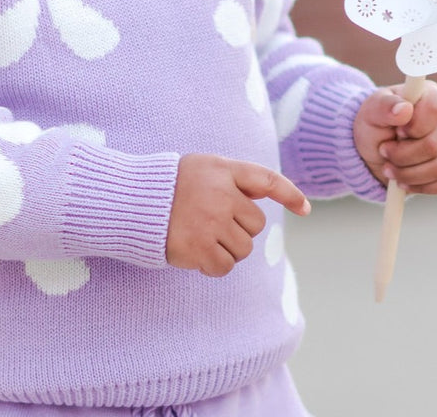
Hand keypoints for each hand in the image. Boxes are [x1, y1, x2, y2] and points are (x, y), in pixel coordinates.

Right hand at [165, 154, 309, 276]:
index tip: (305, 209)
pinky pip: (224, 267)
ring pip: (243, 249)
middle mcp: (220, 194)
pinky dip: (213, 265)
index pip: (266, 179)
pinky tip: (196, 252)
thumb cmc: (169, 185)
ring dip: (226, 248)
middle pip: (255, 224)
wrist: (131, 201)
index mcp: (221, 170)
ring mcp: (210, 222)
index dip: (289, 194)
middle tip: (211, 222)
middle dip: (239, 228)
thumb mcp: (201, 168)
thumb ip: (233, 179)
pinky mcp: (198, 248)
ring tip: (201, 235)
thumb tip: (268, 193)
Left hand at [353, 81, 436, 194]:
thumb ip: (385, 106)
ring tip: (389, 168)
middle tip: (384, 152)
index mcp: (432, 94)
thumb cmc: (376, 122)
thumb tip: (404, 109)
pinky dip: (420, 186)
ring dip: (409, 173)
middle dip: (403, 154)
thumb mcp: (372, 110)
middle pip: (435, 144)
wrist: (378, 146)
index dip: (413, 126)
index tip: (395, 132)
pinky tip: (403, 181)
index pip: (435, 109)